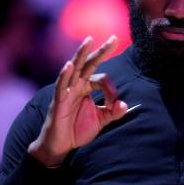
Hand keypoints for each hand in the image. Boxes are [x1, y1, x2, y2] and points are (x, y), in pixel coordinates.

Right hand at [28, 36, 127, 166]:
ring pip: (75, 68)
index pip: (102, 79)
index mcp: (87, 86)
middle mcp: (77, 84)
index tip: (115, 104)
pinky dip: (64, 75)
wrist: (61, 146)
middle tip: (114, 38)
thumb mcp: (101, 120)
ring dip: (82, 53)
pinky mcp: (59, 101)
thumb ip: (113, 112)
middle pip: (90, 63)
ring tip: (89, 40)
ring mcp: (67, 90)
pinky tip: (69, 65)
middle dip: (102, 51)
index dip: (112, 90)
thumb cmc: (78, 129)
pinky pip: (61, 85)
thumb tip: (125, 105)